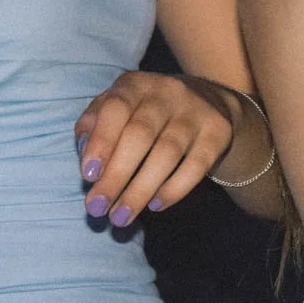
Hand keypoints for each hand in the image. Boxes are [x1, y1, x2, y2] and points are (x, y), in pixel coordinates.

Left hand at [73, 71, 233, 226]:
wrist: (207, 101)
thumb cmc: (144, 112)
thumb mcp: (116, 110)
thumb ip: (93, 127)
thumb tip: (85, 157)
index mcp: (135, 84)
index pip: (116, 108)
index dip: (101, 142)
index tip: (88, 176)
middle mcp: (167, 91)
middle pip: (140, 135)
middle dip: (116, 176)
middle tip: (98, 209)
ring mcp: (195, 110)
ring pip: (167, 154)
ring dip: (140, 191)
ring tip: (121, 217)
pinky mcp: (218, 132)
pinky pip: (196, 166)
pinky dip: (173, 189)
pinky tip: (155, 205)